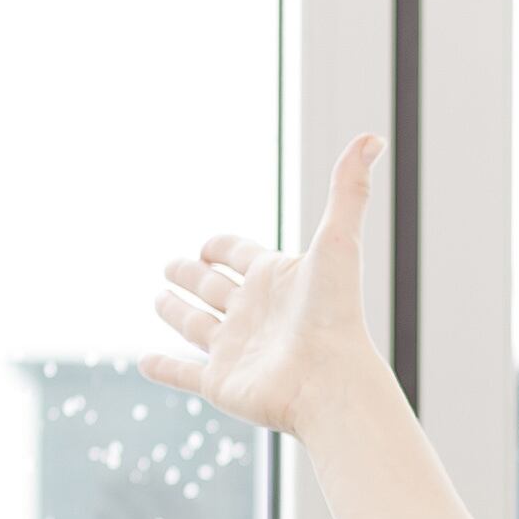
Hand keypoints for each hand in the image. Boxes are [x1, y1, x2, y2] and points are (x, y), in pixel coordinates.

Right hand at [141, 131, 389, 435]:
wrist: (332, 382)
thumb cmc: (338, 314)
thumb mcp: (339, 241)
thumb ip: (349, 190)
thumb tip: (374, 136)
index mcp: (276, 279)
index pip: (240, 255)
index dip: (223, 247)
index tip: (209, 244)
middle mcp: (255, 313)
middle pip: (214, 288)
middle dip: (192, 275)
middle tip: (171, 265)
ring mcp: (235, 349)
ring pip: (196, 326)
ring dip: (176, 312)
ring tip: (158, 300)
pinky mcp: (220, 382)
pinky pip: (184, 374)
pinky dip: (164, 368)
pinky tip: (145, 361)